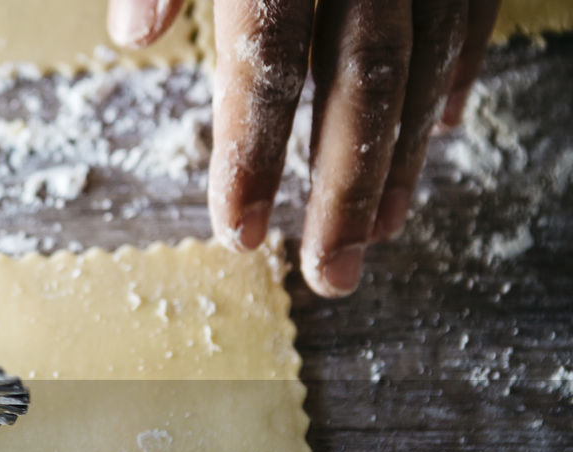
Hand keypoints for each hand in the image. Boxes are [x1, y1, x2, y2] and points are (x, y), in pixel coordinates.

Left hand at [109, 0, 500, 296]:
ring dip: (401, 156)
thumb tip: (134, 36)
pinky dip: (454, 73)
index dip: (250, 153)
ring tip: (379, 232)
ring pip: (420, 62)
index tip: (235, 234)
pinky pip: (471, 12)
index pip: (265, 64)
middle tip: (330, 273)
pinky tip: (435, 134)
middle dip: (346, 189)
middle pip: (363, 83)